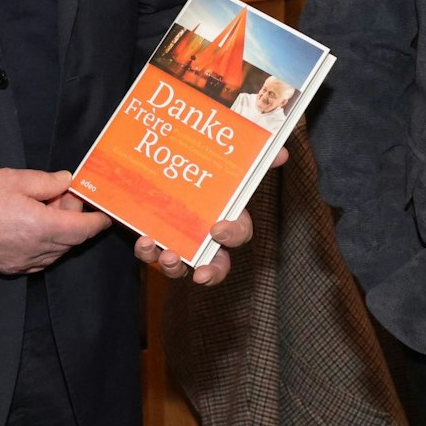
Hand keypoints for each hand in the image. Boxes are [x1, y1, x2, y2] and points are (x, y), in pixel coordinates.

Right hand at [0, 169, 110, 275]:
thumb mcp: (17, 179)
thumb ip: (48, 182)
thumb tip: (67, 181)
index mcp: (42, 228)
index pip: (83, 229)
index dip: (97, 222)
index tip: (106, 215)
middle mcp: (37, 251)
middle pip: (71, 240)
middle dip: (75, 219)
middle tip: (64, 196)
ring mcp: (23, 263)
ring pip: (56, 251)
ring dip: (60, 232)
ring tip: (45, 208)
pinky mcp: (10, 268)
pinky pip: (40, 260)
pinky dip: (46, 245)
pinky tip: (34, 227)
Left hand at [133, 145, 288, 285]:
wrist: (165, 162)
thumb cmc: (204, 170)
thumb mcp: (227, 163)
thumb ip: (254, 158)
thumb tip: (282, 152)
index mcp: (227, 219)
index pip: (239, 235)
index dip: (232, 235)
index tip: (218, 229)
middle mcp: (205, 239)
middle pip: (215, 266)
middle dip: (210, 273)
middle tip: (200, 273)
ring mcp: (178, 243)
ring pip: (180, 267)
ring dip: (173, 267)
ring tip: (166, 255)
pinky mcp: (153, 240)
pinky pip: (150, 254)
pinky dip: (147, 251)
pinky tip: (143, 240)